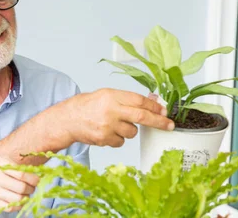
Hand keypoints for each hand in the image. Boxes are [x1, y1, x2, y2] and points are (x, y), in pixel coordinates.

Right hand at [0, 154, 38, 210]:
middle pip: (21, 188)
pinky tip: (18, 200)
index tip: (37, 179)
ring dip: (26, 197)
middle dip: (31, 189)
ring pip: (17, 199)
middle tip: (32, 187)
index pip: (22, 174)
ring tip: (26, 193)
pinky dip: (17, 205)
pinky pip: (8, 207)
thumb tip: (33, 173)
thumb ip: (14, 166)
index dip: (34, 178)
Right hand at [59, 88, 174, 147]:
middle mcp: (110, 110)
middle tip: (170, 125)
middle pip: (141, 116)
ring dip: (129, 129)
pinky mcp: (104, 139)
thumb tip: (152, 102)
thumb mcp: (107, 95)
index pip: (139, 100)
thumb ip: (127, 99)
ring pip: (132, 132)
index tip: (164, 110)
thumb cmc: (87, 106)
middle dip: (159, 121)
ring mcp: (107, 126)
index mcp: (112, 96)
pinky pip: (121, 142)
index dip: (154, 106)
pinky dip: (118, 138)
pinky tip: (107, 132)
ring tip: (115, 124)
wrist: (67, 119)